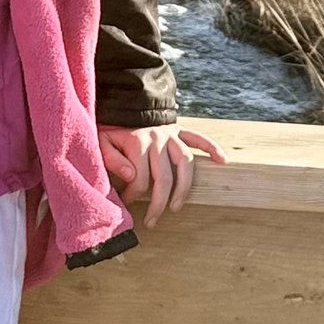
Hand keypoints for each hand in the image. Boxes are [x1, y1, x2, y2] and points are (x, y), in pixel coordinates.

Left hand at [97, 122, 222, 224]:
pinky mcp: (180, 130)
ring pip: (185, 163)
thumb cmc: (110, 128)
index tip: (126, 204)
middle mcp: (158, 138)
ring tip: (177, 206)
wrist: (122, 102)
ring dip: (184, 187)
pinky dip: (212, 148)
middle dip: (158, 203)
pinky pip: (199, 139)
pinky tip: (222, 161)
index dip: (132, 196)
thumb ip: (112, 159)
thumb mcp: (101, 141)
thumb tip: (130, 175)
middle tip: (152, 221)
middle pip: (164, 177)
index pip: (139, 179)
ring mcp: (171, 134)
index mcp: (137, 142)